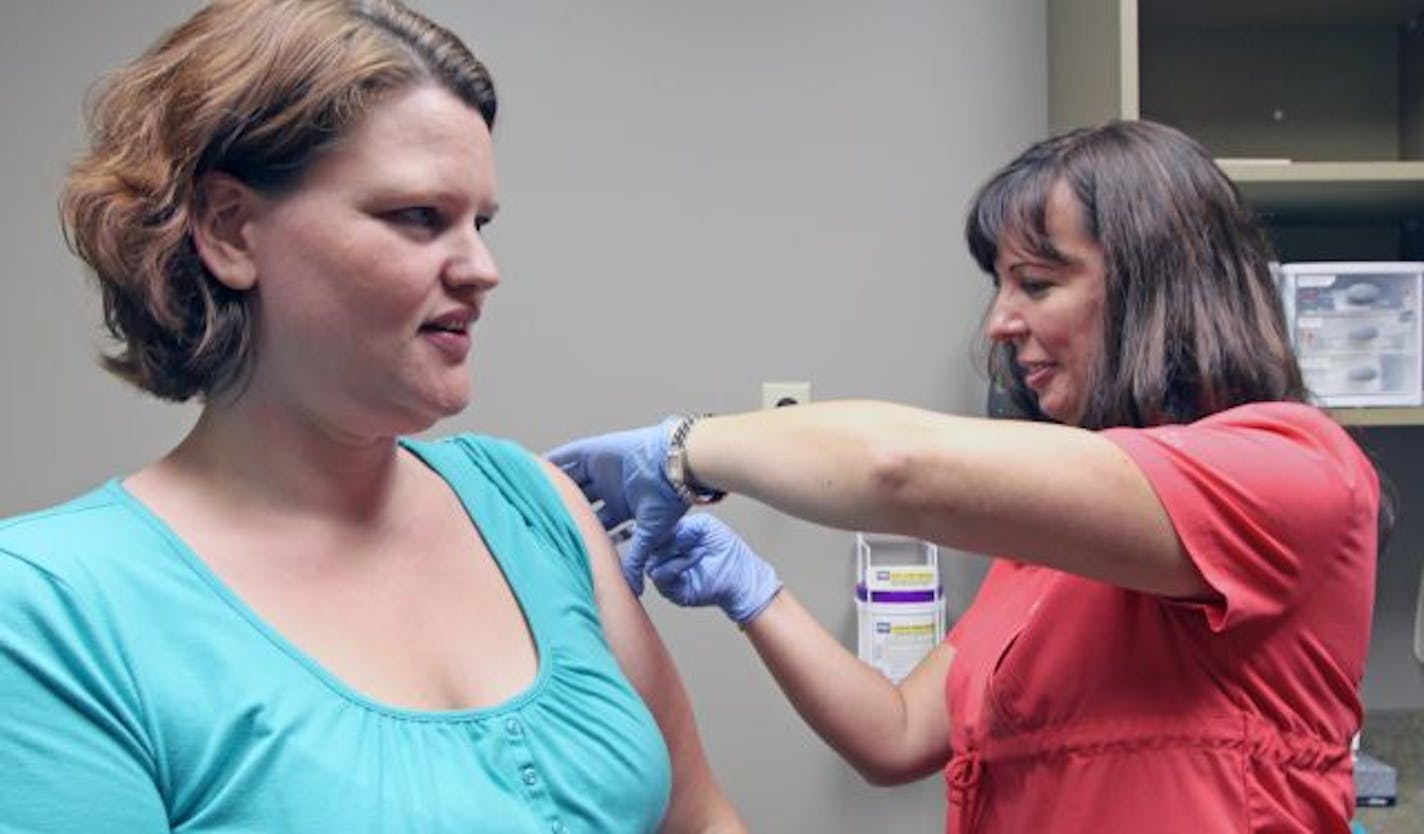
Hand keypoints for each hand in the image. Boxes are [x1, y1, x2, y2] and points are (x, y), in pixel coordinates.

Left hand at [549, 418, 688, 594]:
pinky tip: (535, 467)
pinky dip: (553, 461)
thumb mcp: (649, 534)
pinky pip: (568, 456)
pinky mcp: (597, 452)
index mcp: (624, 507)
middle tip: (539, 520)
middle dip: (564, 510)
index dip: (580, 531)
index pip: (595, 523)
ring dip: (555, 485)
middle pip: (580, 501)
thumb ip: (636, 559)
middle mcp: (612, 489)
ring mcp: (603, 470)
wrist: (674, 468)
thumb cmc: (668, 498)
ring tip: (530, 493)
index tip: (562, 543)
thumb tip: (633, 590)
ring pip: (573, 479)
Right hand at [647, 514, 781, 625]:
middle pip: (647, 550)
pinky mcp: (673, 591)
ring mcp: (668, 576)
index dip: (656, 528)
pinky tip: (697, 555)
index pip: (652, 536)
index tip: (665, 518)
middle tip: (677, 532)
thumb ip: (683, 525)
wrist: (742, 574)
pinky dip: (678, 564)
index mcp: (670, 543)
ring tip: (693, 545)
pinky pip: (662, 576)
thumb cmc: (727, 550)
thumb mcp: (704, 526)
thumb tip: (663, 530)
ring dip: (671, 552)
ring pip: (651, 564)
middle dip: (661, 539)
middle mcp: (666, 560)